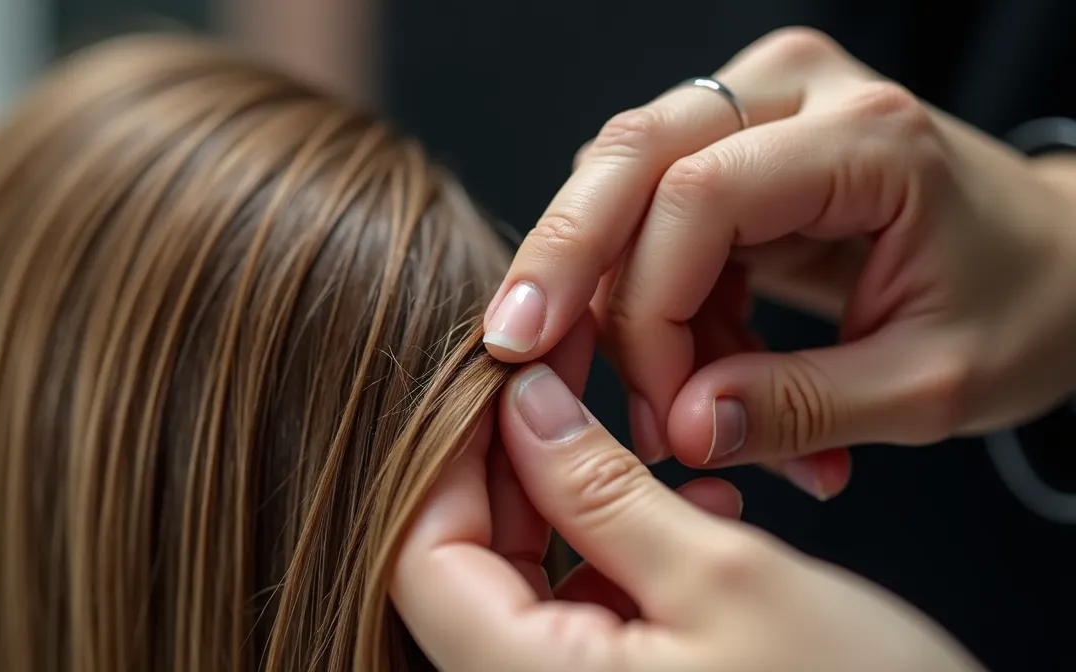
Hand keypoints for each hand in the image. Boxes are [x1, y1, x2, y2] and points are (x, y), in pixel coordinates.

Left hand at [391, 360, 983, 670]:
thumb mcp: (728, 577)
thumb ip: (605, 490)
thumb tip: (528, 407)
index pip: (425, 559)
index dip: (448, 459)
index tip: (499, 381)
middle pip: (468, 567)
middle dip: (515, 466)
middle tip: (565, 379)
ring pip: (529, 584)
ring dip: (577, 505)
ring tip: (648, 448)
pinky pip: (587, 615)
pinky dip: (623, 555)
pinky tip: (693, 514)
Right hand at [481, 27, 1075, 493]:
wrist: (1054, 258)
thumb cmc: (1020, 306)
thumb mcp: (933, 386)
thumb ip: (802, 409)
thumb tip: (677, 432)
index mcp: (866, 136)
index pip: (696, 196)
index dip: (641, 306)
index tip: (649, 411)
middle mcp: (797, 91)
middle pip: (627, 156)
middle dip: (563, 267)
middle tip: (518, 353)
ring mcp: (758, 102)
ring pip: (619, 188)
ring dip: (621, 306)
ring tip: (686, 407)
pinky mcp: (735, 139)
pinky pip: (647, 216)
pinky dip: (656, 306)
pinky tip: (709, 373)